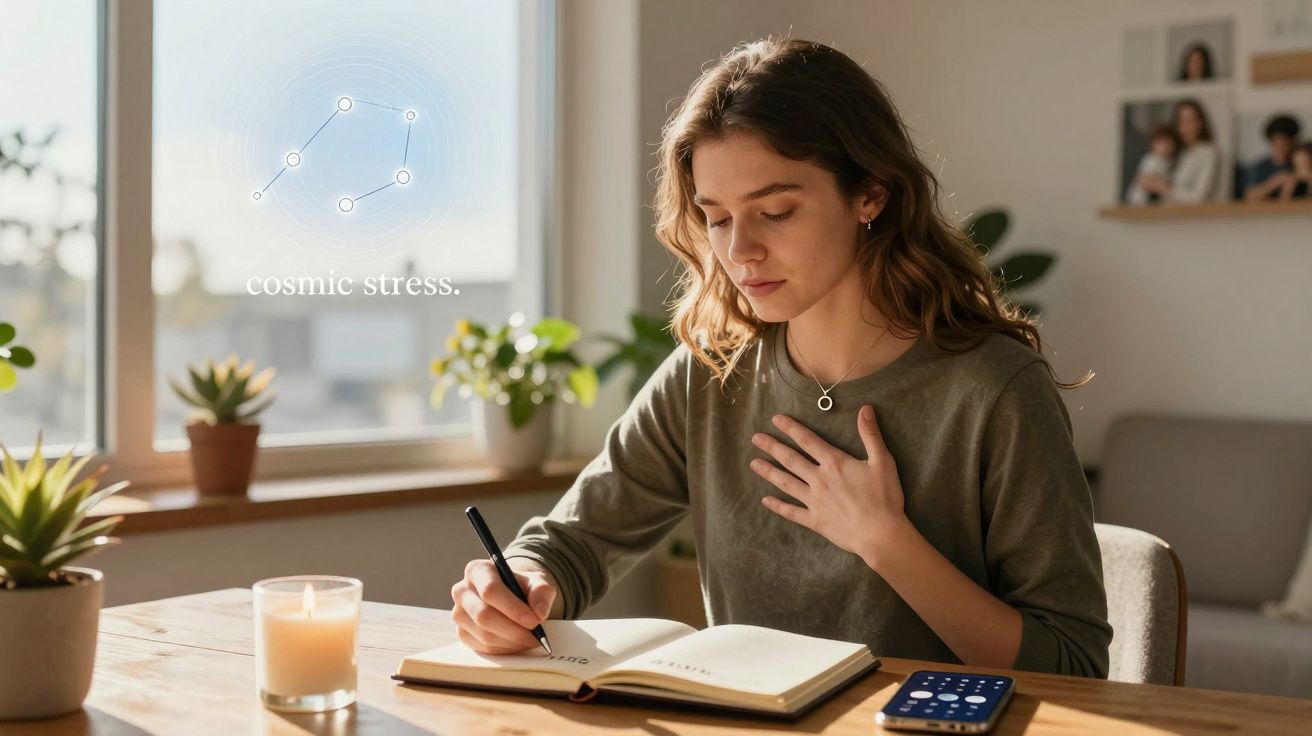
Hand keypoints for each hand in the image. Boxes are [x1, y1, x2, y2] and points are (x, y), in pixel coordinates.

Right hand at [450, 558, 556, 653]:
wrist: (511, 597)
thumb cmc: (522, 587)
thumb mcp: (536, 582)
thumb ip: (541, 592)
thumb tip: (539, 612)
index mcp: (477, 571)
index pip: (490, 590)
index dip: (512, 608)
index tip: (534, 621)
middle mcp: (462, 591)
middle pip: (483, 615)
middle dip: (513, 630)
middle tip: (535, 637)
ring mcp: (458, 614)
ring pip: (484, 635)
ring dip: (512, 642)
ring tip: (531, 640)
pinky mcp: (462, 633)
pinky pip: (482, 648)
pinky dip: (505, 649)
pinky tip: (518, 644)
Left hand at [750, 406, 908, 565]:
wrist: (880, 533)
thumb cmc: (884, 497)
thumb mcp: (882, 461)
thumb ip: (871, 434)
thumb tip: (865, 409)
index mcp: (834, 463)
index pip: (807, 441)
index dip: (791, 428)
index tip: (775, 419)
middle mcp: (819, 479)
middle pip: (790, 459)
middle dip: (772, 447)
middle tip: (755, 438)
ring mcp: (814, 501)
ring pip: (786, 483)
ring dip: (769, 472)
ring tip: (753, 464)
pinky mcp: (815, 520)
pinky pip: (791, 512)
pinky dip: (777, 506)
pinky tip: (765, 501)